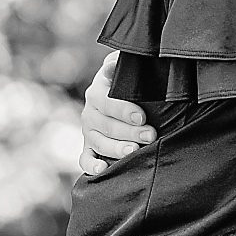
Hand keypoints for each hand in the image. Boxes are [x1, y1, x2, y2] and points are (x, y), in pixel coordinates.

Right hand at [77, 51, 152, 175]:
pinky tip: (103, 170)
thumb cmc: (126, 83)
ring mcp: (88, 132)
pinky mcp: (89, 148)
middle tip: (150, 135)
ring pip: (99, 143)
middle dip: (129, 132)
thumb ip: (119, 65)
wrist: (117, 94)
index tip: (142, 117)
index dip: (124, 110)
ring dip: (116, 149)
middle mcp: (90, 113)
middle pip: (106, 125)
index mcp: (97, 92)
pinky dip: (91, 166)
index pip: (107, 102)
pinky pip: (85, 159)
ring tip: (134, 152)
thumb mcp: (124, 70)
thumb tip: (112, 65)